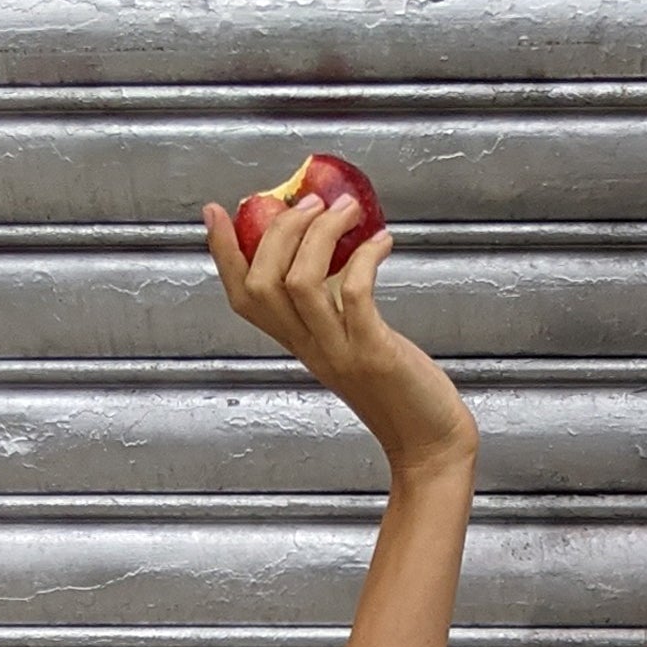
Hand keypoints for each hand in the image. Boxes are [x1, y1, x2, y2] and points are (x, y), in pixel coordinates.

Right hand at [205, 190, 475, 476]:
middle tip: (311, 201)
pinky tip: (382, 242)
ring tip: (347, 210)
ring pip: (300, 282)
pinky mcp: (374, 353)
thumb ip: (334, 310)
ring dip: (320, 234)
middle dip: (280, 230)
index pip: (242, 297)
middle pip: (262, 282)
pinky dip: (365, 258)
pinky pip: (355, 294)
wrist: (429, 445)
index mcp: (299, 344)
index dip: (223, 253)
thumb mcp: (352, 345)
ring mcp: (339, 351)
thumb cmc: (400, 393)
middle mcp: (310, 348)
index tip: (217, 212)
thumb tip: (334, 255)